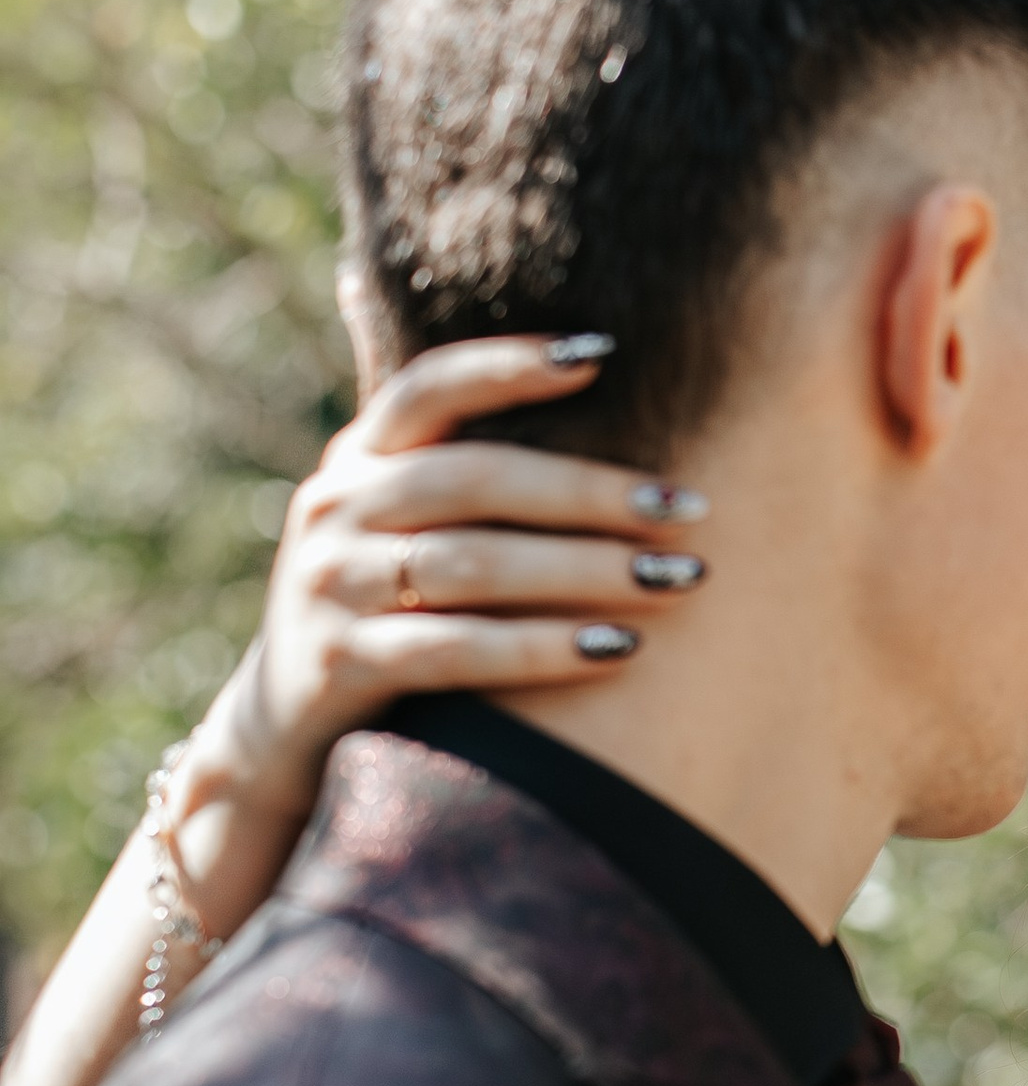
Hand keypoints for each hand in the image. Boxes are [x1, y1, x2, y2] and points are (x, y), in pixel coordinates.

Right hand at [172, 336, 706, 929]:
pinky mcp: (339, 666)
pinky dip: (542, 649)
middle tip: (687, 510)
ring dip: (584, 571)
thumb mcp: (396, 528)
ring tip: (675, 581)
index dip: (508, 366)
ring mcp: (329, 588)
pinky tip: (617, 649)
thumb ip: (459, 469)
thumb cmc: (382, 611)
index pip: (428, 389)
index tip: (603, 356)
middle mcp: (334, 510)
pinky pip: (456, 649)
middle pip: (473, 480)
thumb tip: (580, 370)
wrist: (283, 729)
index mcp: (356, 462)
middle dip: (590, 493)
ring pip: (471, 564)